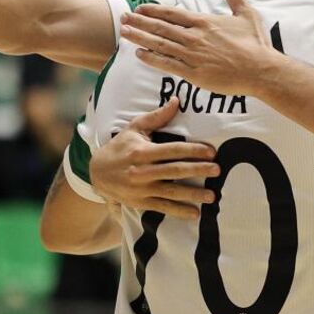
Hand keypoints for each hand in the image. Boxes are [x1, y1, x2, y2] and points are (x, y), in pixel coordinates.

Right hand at [89, 98, 219, 219]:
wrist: (96, 173)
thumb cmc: (119, 147)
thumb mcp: (134, 129)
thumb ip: (157, 116)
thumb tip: (177, 100)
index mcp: (142, 152)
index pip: (172, 150)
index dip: (193, 150)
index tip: (211, 152)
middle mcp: (142, 171)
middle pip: (175, 171)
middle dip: (198, 170)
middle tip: (217, 170)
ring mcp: (142, 189)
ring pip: (172, 192)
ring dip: (193, 194)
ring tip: (212, 196)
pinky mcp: (141, 203)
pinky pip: (163, 207)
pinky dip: (179, 211)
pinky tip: (195, 213)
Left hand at [119, 0, 283, 95]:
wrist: (262, 70)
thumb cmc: (256, 43)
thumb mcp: (245, 13)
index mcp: (205, 22)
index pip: (173, 14)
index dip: (154, 11)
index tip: (140, 8)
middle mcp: (195, 37)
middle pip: (161, 28)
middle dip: (139, 22)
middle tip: (123, 18)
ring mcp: (193, 56)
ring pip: (160, 44)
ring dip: (139, 38)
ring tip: (124, 33)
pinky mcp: (194, 74)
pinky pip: (167, 65)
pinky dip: (151, 59)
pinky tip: (138, 54)